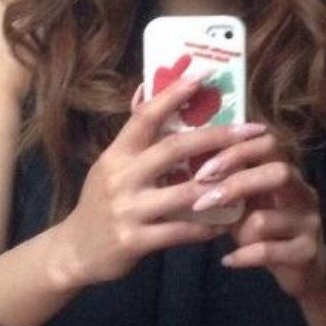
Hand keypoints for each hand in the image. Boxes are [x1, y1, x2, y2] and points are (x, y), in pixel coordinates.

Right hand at [55, 75, 267, 287]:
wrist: (75, 251)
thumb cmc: (100, 203)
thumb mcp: (110, 166)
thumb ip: (134, 138)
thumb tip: (150, 91)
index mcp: (116, 155)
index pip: (144, 117)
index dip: (172, 94)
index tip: (202, 75)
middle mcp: (120, 178)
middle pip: (173, 149)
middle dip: (216, 137)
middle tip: (250, 129)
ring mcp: (128, 210)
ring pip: (183, 193)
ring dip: (220, 185)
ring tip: (249, 175)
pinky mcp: (135, 240)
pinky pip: (180, 232)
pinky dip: (207, 226)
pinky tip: (228, 221)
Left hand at [190, 129, 325, 297]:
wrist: (304, 271)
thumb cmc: (267, 233)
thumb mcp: (245, 206)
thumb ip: (225, 187)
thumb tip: (185, 169)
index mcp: (287, 173)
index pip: (269, 144)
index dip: (236, 151)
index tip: (203, 170)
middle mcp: (304, 193)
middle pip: (280, 172)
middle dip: (236, 184)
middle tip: (204, 201)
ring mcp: (309, 223)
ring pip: (266, 219)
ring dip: (240, 230)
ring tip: (230, 239)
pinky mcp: (307, 252)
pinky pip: (267, 251)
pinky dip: (242, 256)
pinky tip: (228, 260)